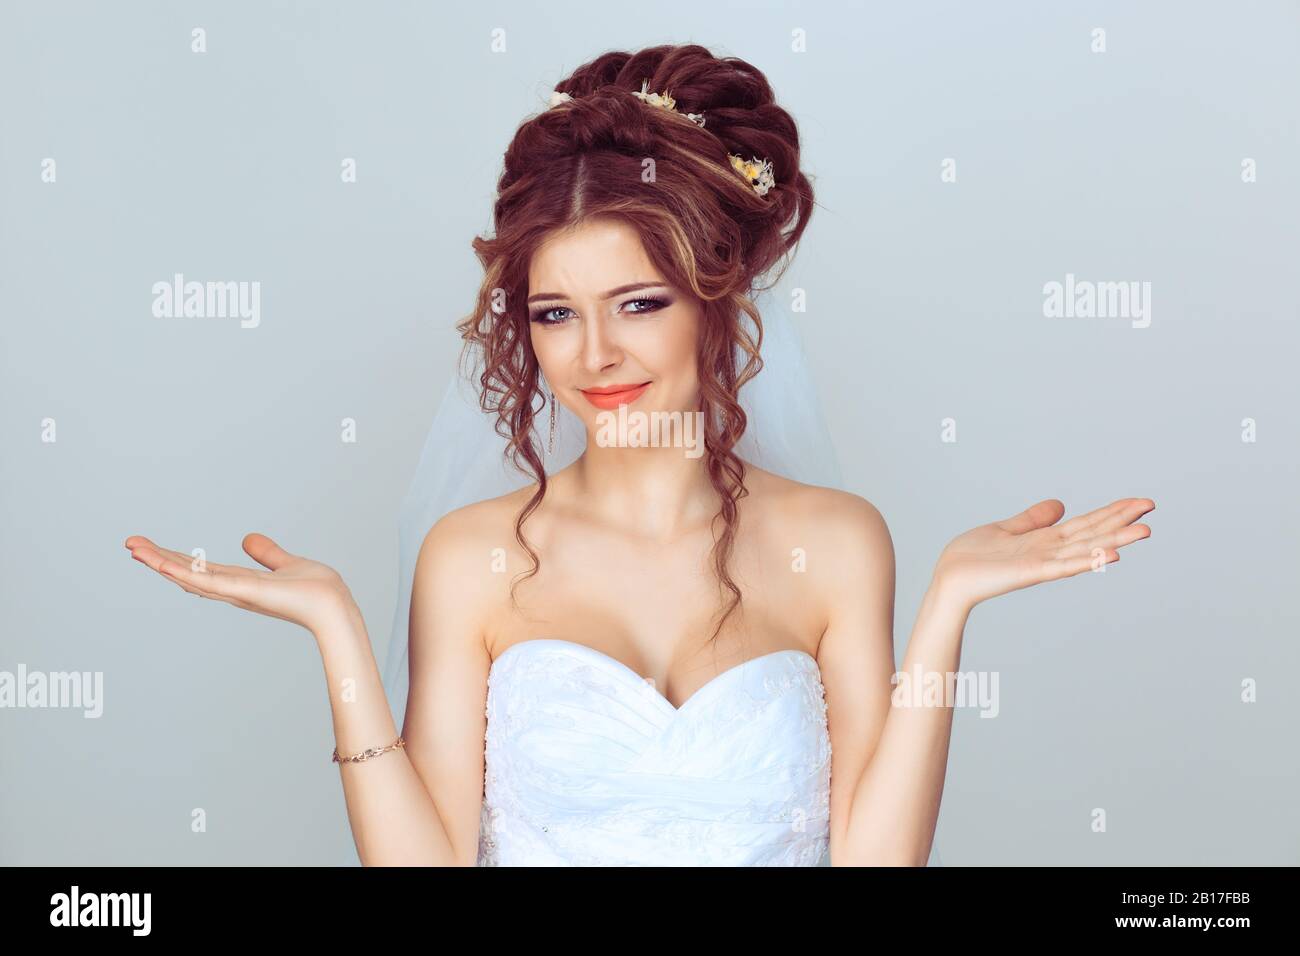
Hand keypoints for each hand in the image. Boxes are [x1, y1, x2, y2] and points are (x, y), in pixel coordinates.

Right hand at [124, 533, 357, 635]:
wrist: (334, 606)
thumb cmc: (317, 591)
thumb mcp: (286, 563)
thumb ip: (267, 553)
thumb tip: (247, 539)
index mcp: (240, 583)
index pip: (200, 569)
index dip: (175, 559)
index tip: (150, 547)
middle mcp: (233, 590)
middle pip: (188, 573)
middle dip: (158, 560)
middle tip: (130, 544)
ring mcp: (237, 592)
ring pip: (191, 577)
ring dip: (161, 563)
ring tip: (134, 549)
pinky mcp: (245, 592)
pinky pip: (210, 582)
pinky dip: (185, 574)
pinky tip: (163, 565)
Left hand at [932, 497, 1153, 611]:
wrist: (949, 578)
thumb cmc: (972, 557)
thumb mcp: (1006, 529)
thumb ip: (1033, 519)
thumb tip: (1060, 505)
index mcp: (1045, 540)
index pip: (1086, 523)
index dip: (1112, 512)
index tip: (1140, 502)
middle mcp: (1050, 552)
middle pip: (1092, 533)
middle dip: (1121, 522)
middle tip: (1152, 509)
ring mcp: (1043, 563)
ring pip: (1086, 549)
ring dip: (1115, 541)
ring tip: (1144, 532)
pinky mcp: (1030, 573)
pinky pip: (1063, 566)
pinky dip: (1087, 560)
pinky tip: (1110, 555)